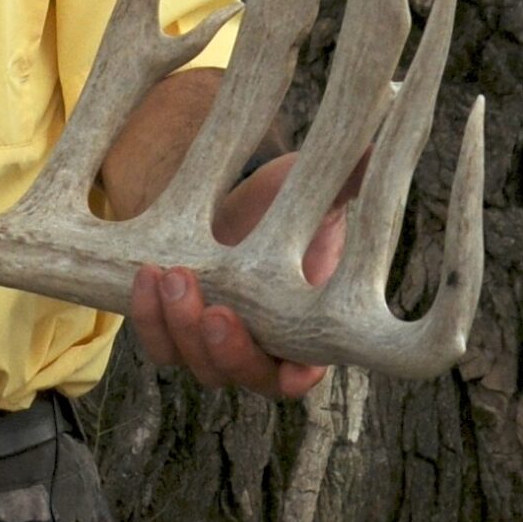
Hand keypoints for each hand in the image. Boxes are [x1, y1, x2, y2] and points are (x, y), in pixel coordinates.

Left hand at [125, 153, 352, 398]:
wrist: (242, 199)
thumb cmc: (291, 199)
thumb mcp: (319, 188)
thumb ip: (348, 179)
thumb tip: (376, 147)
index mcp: (307, 327)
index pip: (304, 372)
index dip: (295, 375)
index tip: (292, 364)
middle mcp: (262, 346)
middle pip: (243, 375)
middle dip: (226, 349)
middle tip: (215, 308)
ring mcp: (215, 342)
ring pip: (197, 365)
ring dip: (180, 330)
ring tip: (169, 278)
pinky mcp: (177, 328)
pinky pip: (159, 344)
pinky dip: (149, 319)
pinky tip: (146, 277)